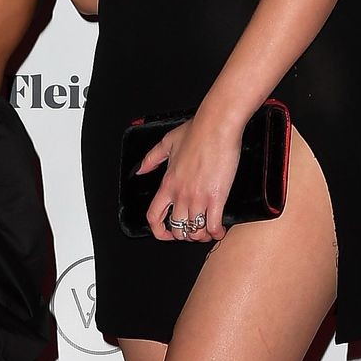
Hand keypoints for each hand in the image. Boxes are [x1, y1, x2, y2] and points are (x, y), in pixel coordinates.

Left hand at [137, 111, 241, 243]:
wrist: (217, 126)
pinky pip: (213, 225)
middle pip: (177, 229)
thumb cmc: (196, 131)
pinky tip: (220, 229)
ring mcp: (197, 198)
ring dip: (201, 235)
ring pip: (195, 231)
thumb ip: (152, 158)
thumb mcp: (167, 143)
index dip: (158, 232)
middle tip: (193, 230)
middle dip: (185, 235)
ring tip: (207, 230)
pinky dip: (216, 232)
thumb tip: (141, 170)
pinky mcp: (216, 197)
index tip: (166, 234)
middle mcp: (180, 194)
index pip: (154, 217)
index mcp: (167, 184)